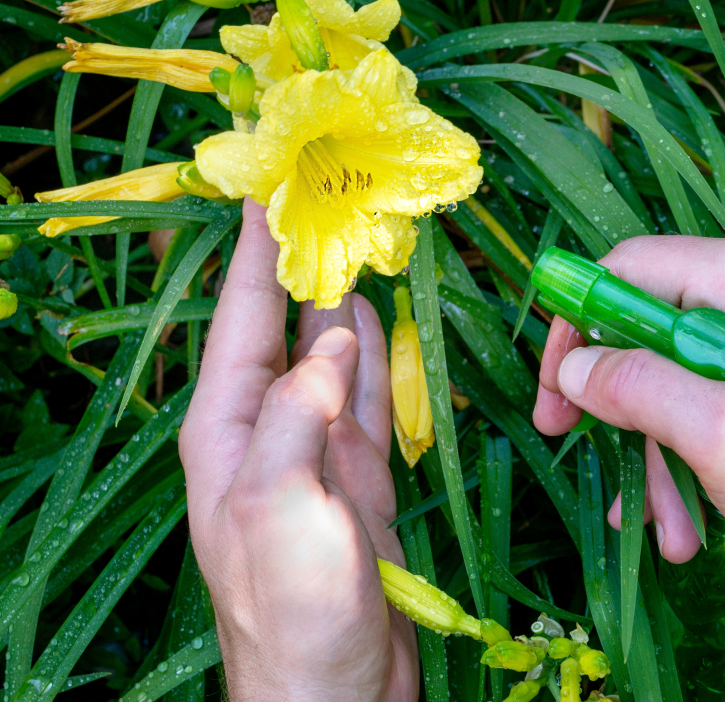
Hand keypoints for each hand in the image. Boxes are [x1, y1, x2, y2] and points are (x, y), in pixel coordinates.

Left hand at [179, 199, 418, 701]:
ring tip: (359, 241)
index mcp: (229, 427)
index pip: (239, 318)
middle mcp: (269, 426)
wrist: (336, 687)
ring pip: (332, 353)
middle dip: (302, 263)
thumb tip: (334, 338)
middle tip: (329, 195)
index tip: (264, 189)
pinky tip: (378, 317)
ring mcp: (317, 448)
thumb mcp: (280, 504)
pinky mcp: (358, 471)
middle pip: (286, 326)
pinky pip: (368, 393)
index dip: (250, 252)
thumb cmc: (291, 607)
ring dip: (344, 300)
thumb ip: (302, 413)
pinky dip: (375, 353)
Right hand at [533, 232, 724, 701]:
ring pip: (689, 354)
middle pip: (659, 316)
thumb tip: (573, 366)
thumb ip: (640, 390)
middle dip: (625, 403)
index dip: (577, 330)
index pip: (631, 269)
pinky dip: (703, 427)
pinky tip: (695, 506)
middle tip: (593, 467)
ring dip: (665, 439)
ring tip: (668, 526)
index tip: (555, 401)